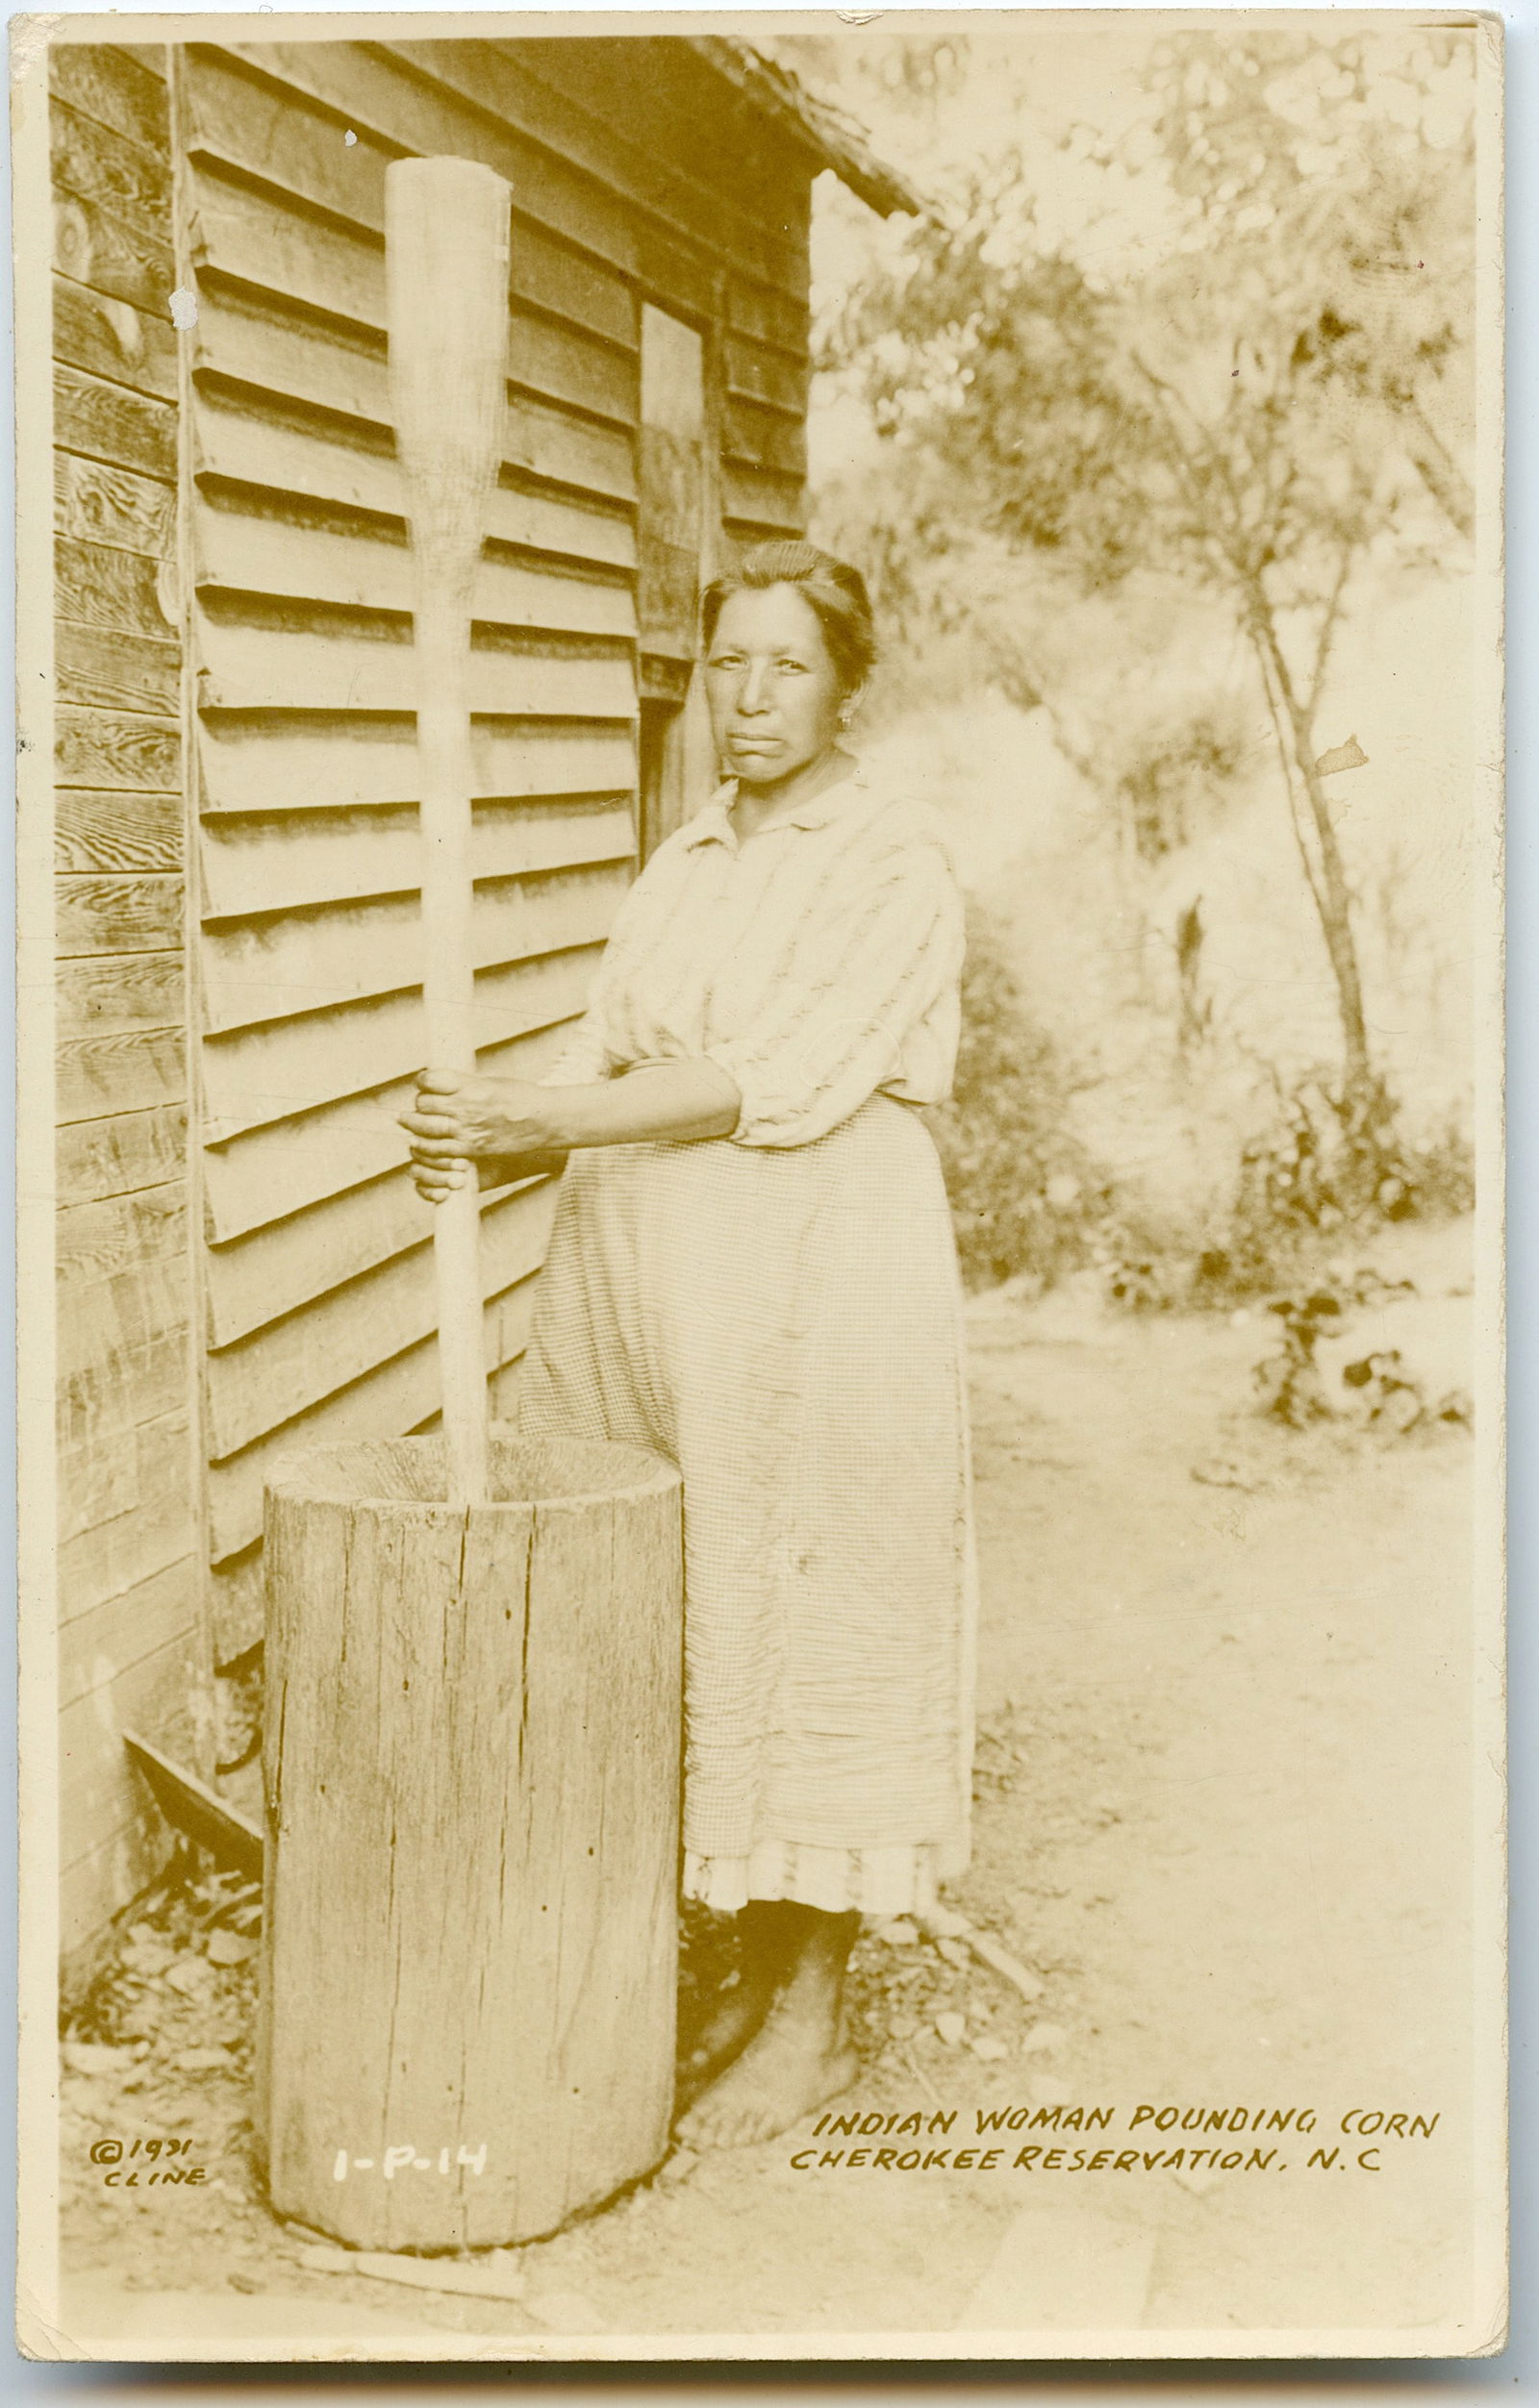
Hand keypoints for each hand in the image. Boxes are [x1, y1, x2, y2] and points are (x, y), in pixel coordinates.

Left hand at [399, 1069, 558, 1204]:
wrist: (544, 1120)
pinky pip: (439, 1150)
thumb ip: (464, 1085)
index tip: (423, 1082)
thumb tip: (442, 1086)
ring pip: (425, 1128)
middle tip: (420, 1105)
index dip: (422, 1080)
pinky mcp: (472, 1148)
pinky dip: (426, 1147)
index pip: (430, 1080)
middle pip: (423, 1104)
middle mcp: (465, 1106)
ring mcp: (468, 1129)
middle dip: (419, 1104)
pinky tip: (421, 1143)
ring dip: (414, 1125)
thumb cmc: (521, 1097)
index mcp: (470, 1084)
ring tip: (409, 1122)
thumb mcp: (490, 1081)